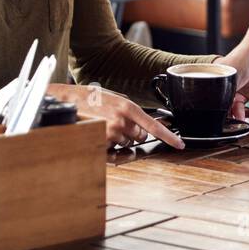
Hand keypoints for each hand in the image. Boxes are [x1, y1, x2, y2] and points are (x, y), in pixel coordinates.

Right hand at [48, 83, 183, 150]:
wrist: (67, 100)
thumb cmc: (90, 99)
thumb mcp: (115, 99)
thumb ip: (131, 111)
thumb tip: (146, 125)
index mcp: (128, 107)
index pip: (154, 126)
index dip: (169, 137)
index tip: (180, 145)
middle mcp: (122, 120)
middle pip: (140, 137)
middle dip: (132, 133)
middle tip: (117, 123)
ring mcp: (111, 133)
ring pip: (125, 144)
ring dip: (118, 139)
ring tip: (104, 125)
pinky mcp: (100, 142)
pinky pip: (112, 150)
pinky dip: (108, 145)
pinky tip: (99, 133)